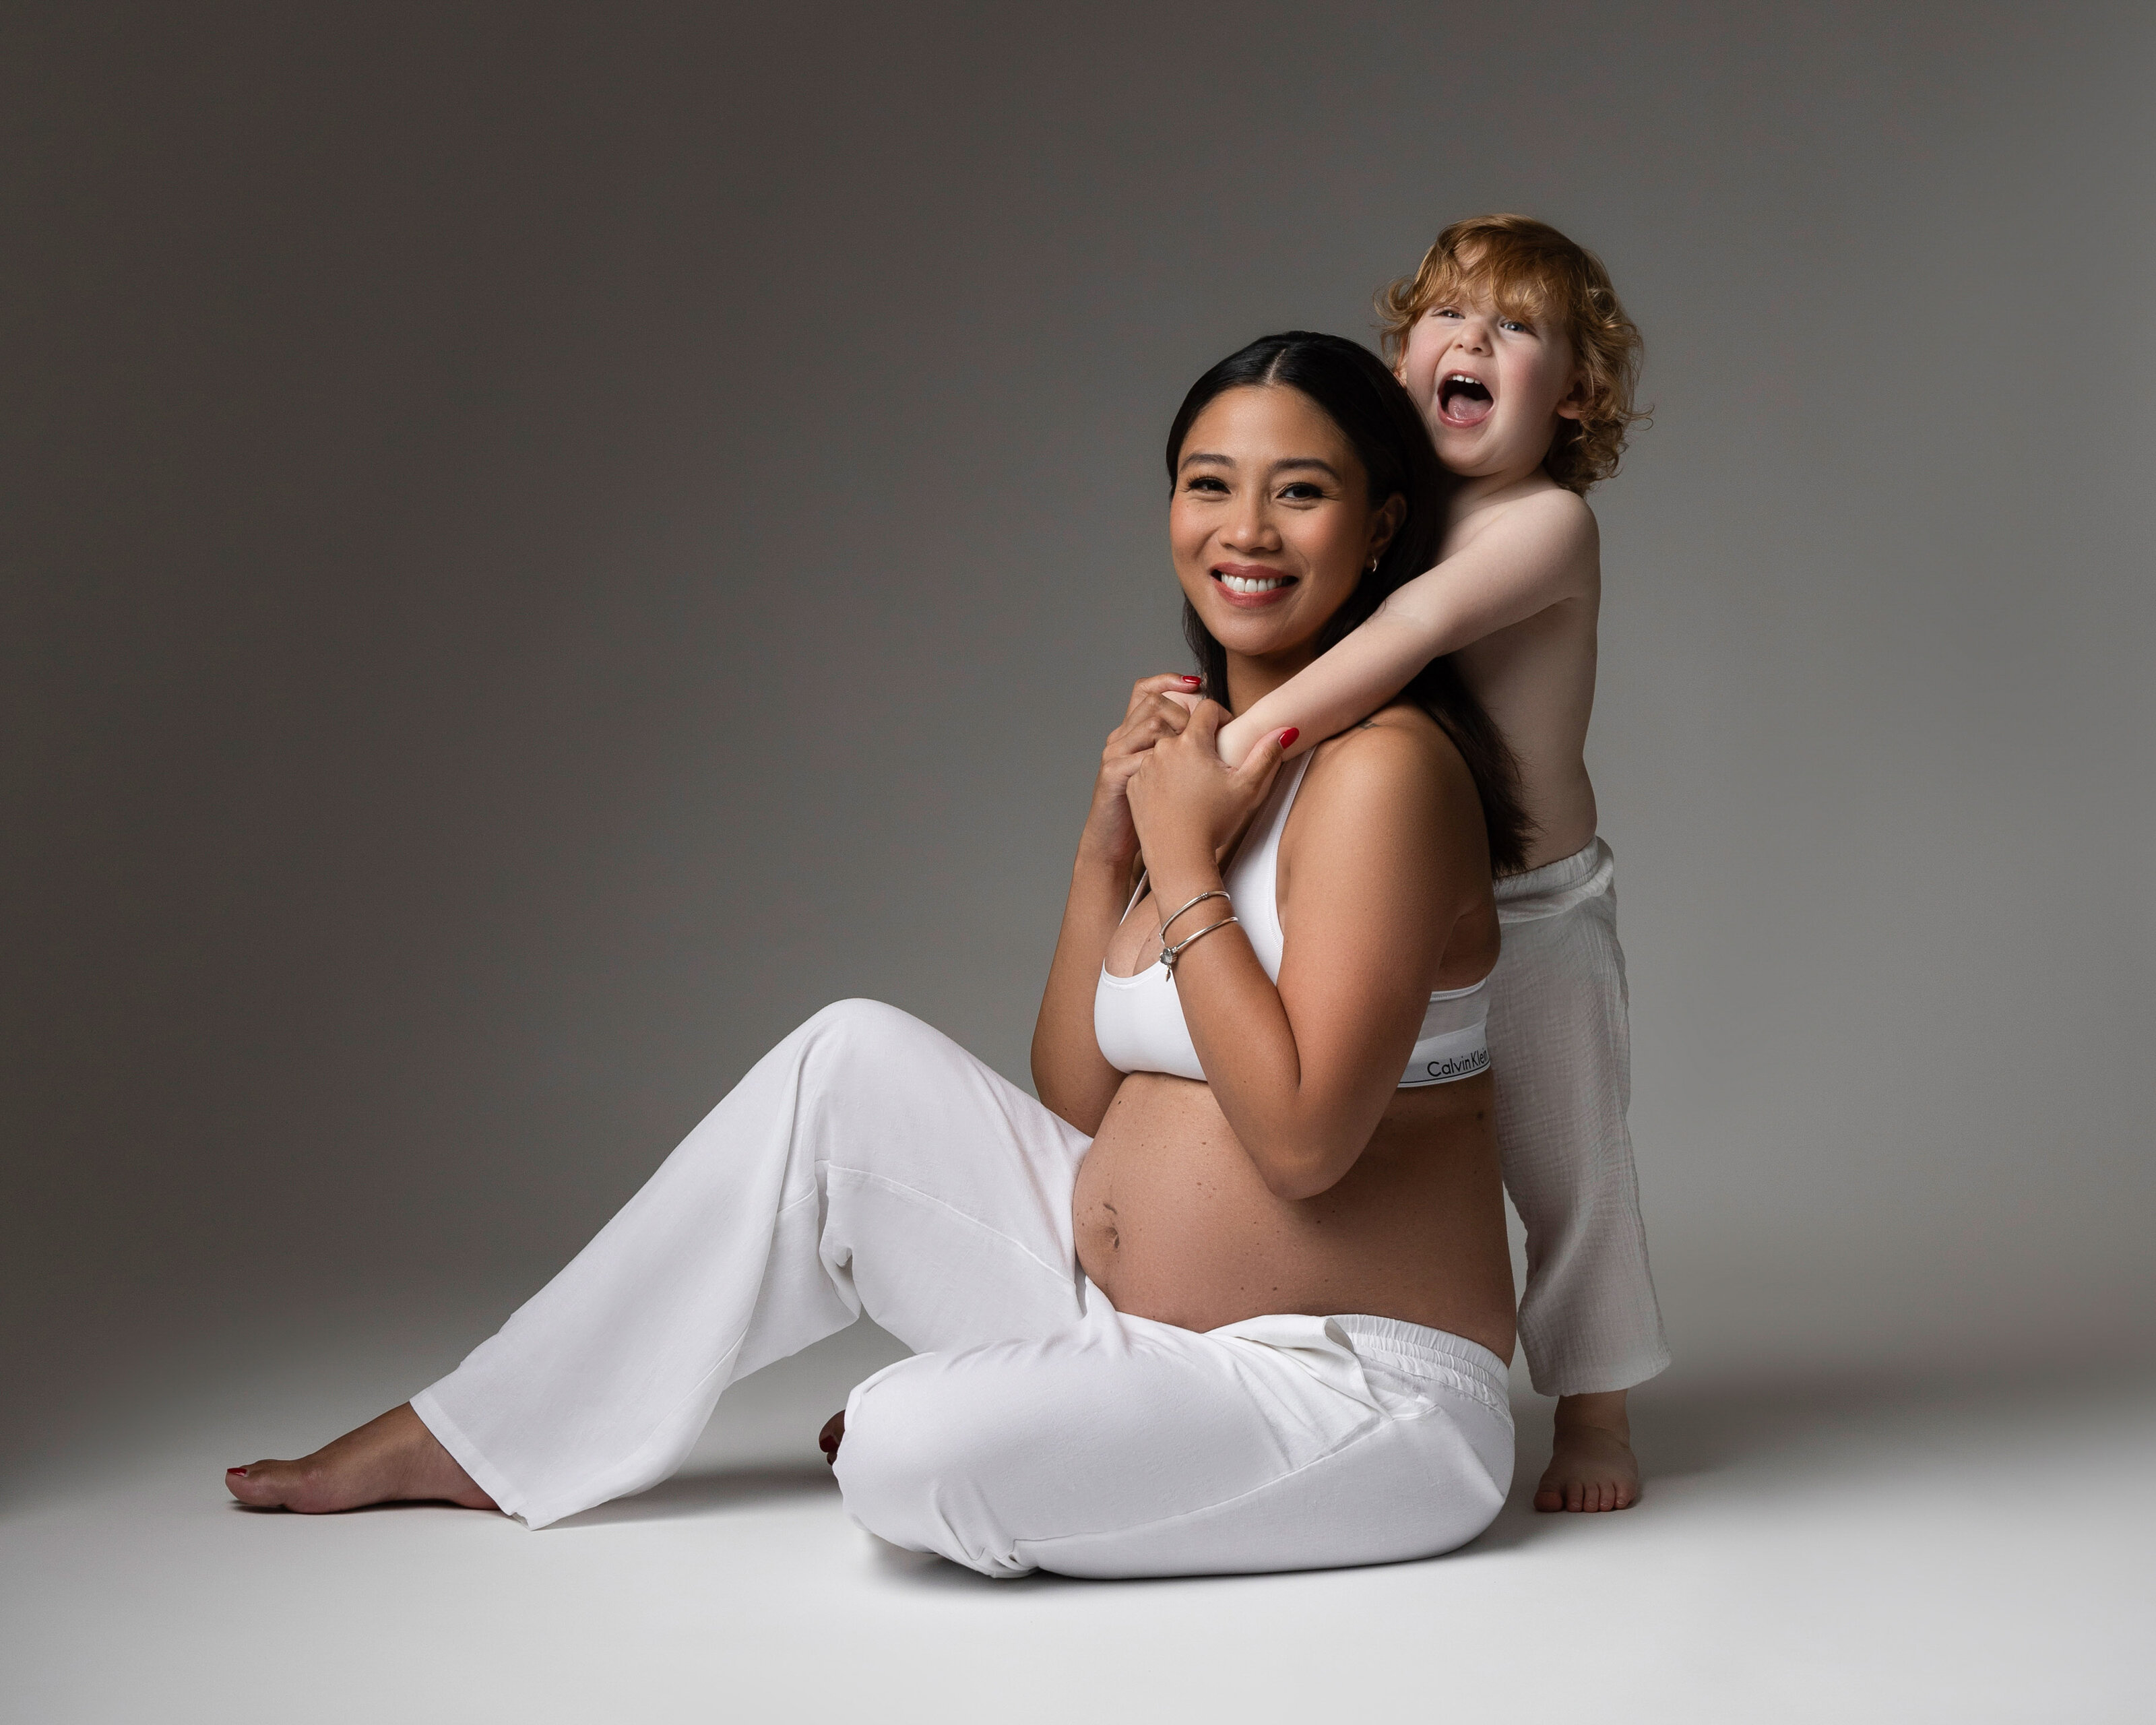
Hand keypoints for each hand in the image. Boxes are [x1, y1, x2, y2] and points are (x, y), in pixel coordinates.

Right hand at [1078, 673, 1207, 871]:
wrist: (1114, 841)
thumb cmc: (1145, 807)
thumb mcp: (1159, 771)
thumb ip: (1175, 748)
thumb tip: (1210, 728)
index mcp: (1131, 732)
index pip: (1145, 689)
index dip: (1170, 680)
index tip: (1199, 683)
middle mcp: (1120, 738)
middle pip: (1153, 702)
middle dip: (1185, 711)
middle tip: (1206, 730)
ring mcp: (1115, 754)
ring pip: (1151, 724)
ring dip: (1181, 733)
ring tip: (1198, 751)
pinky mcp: (1113, 774)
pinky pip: (1144, 755)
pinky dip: (1168, 760)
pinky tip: (1185, 772)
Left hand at [1126, 701, 1294, 882]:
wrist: (1178, 857)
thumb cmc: (1213, 823)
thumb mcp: (1247, 788)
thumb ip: (1266, 754)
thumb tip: (1286, 729)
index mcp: (1191, 742)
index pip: (1207, 709)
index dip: (1221, 717)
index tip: (1226, 733)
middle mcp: (1163, 748)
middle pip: (1184, 728)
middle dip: (1200, 739)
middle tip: (1211, 766)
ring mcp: (1145, 765)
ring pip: (1165, 748)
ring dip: (1179, 757)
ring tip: (1193, 783)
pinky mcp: (1133, 783)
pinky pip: (1149, 768)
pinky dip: (1161, 775)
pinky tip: (1174, 796)